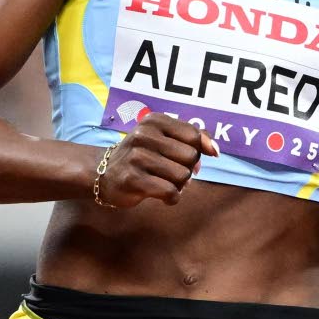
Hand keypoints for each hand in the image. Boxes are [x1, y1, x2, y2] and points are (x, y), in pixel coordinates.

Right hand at [97, 113, 219, 207]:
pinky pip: (170, 192)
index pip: (193, 135)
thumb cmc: (142, 155)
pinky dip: (172, 198)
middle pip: (191, 157)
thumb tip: (215, 150)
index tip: (191, 159)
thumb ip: (192, 138)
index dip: (199, 150)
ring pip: (183, 176)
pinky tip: (162, 196)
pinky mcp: (133, 179)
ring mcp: (137, 157)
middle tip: (172, 172)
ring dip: (180, 185)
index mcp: (154, 121)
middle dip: (187, 169)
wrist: (103, 174)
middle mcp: (144, 135)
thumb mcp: (163, 138)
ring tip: (165, 183)